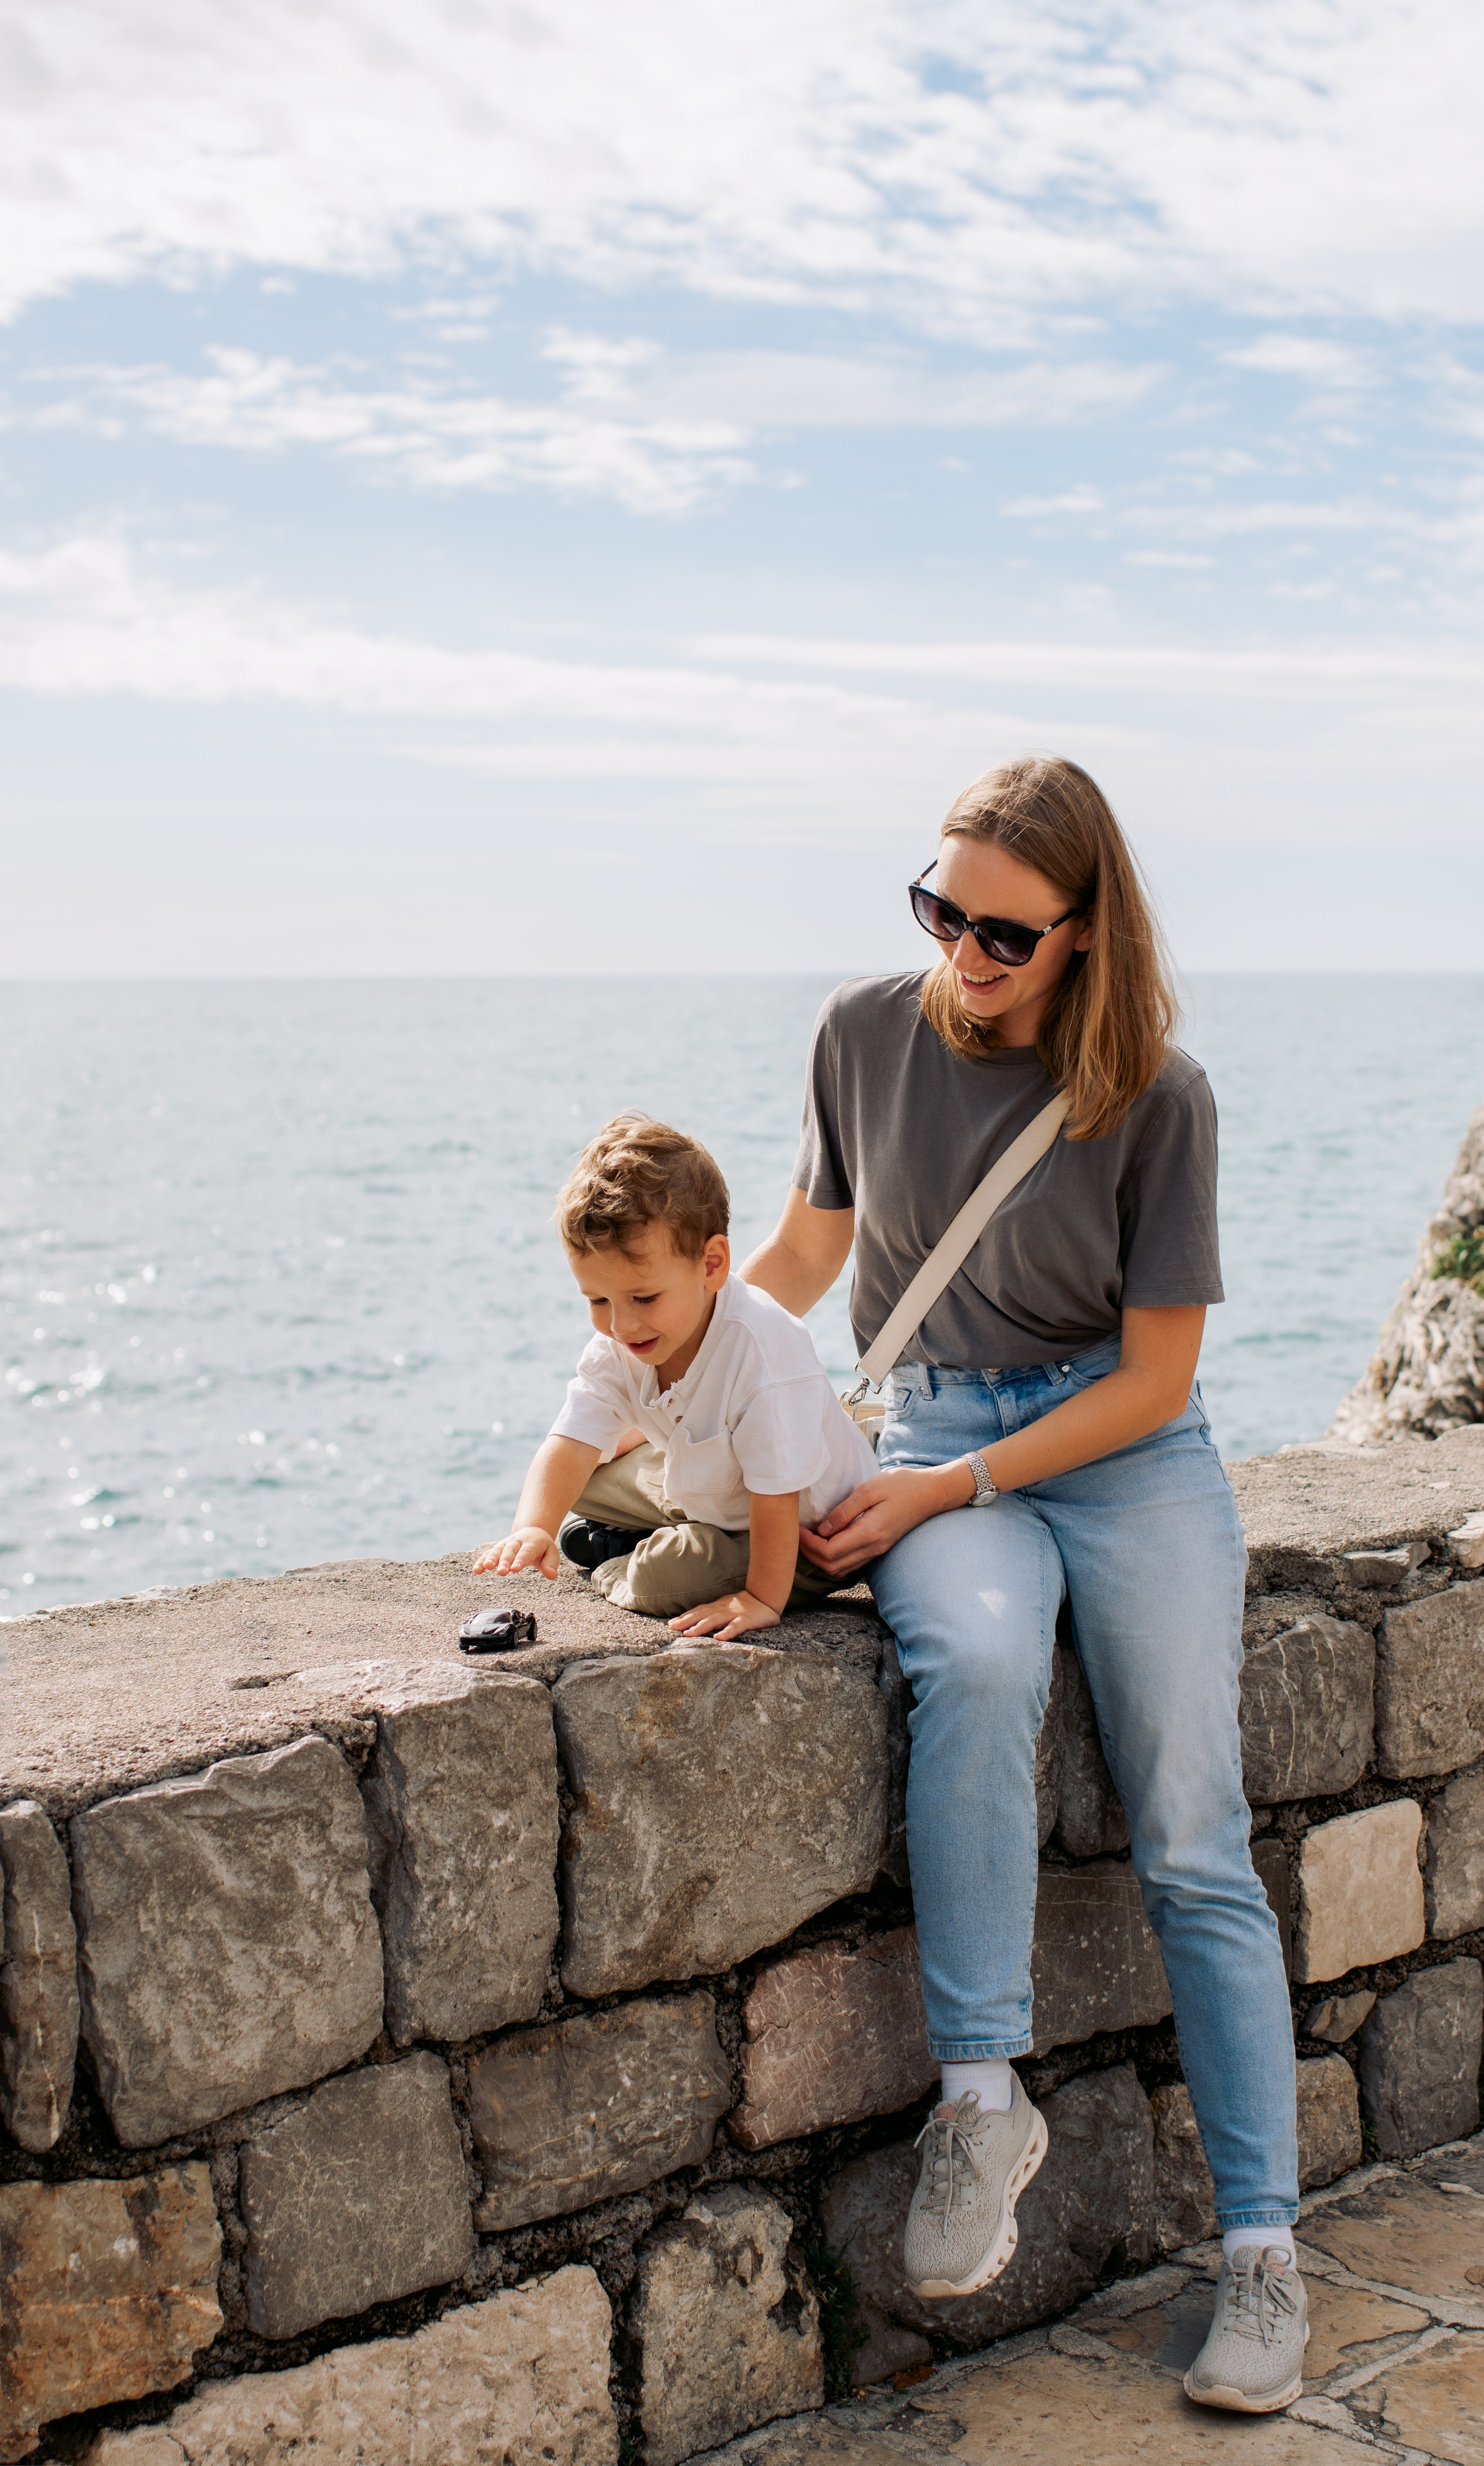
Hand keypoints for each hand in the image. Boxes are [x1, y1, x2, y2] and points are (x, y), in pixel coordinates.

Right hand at [472, 1526, 559, 1579]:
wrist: (532, 1532)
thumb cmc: (542, 1547)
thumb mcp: (551, 1553)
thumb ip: (551, 1564)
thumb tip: (552, 1576)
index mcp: (532, 1542)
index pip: (525, 1552)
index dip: (520, 1560)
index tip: (514, 1569)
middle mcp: (517, 1542)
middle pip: (510, 1551)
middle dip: (504, 1561)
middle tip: (501, 1572)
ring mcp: (506, 1544)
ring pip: (497, 1550)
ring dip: (490, 1559)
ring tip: (485, 1568)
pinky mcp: (498, 1548)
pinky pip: (488, 1553)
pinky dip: (482, 1561)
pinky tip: (476, 1570)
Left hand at [668, 1589, 782, 1641]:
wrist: (765, 1598)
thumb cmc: (743, 1605)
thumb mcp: (725, 1607)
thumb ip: (712, 1613)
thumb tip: (695, 1622)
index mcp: (717, 1607)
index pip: (697, 1611)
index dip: (684, 1617)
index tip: (670, 1624)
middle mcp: (722, 1609)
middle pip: (701, 1615)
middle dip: (686, 1621)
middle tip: (672, 1628)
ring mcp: (734, 1614)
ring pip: (714, 1620)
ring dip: (701, 1626)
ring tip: (689, 1633)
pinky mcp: (746, 1620)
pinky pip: (735, 1627)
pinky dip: (727, 1632)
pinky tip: (719, 1638)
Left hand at [798, 1464, 963, 1577]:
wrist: (931, 1493)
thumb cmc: (902, 1485)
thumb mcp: (869, 1490)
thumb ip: (844, 1511)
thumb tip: (822, 1529)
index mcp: (870, 1533)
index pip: (830, 1552)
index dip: (809, 1544)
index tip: (799, 1528)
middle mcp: (874, 1547)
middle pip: (832, 1566)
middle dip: (811, 1554)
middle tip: (799, 1534)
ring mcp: (878, 1550)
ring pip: (841, 1568)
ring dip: (821, 1558)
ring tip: (810, 1537)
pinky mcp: (880, 1548)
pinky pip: (851, 1562)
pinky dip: (834, 1557)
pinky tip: (829, 1539)